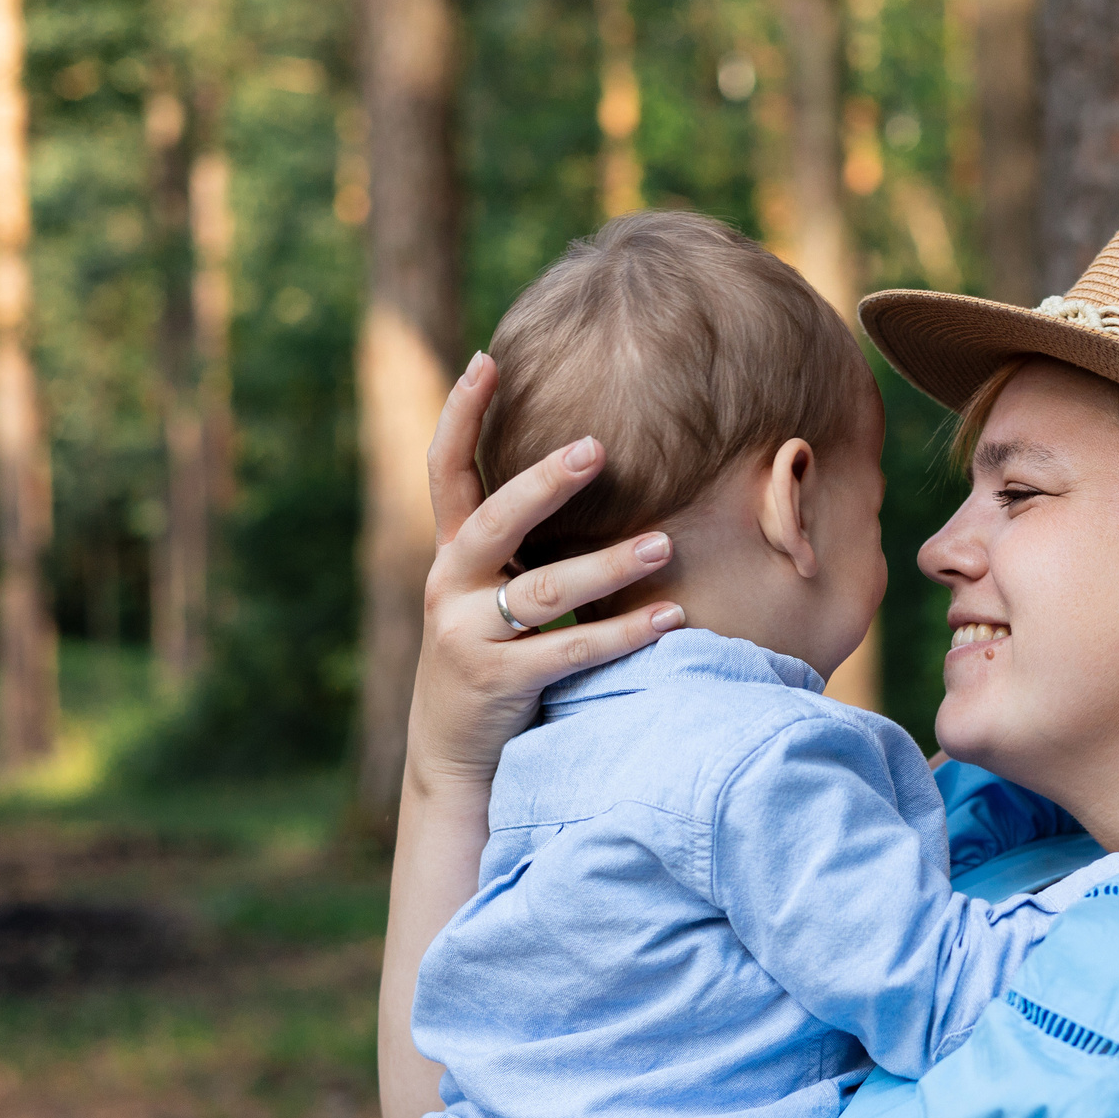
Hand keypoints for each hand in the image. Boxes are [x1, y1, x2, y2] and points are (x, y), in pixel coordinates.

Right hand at [405, 354, 684, 795]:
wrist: (459, 759)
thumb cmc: (496, 662)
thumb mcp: (496, 597)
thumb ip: (526, 548)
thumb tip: (592, 475)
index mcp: (451, 555)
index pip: (446, 470)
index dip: (461, 414)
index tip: (490, 358)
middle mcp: (450, 586)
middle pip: (494, 519)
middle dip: (545, 483)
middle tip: (598, 449)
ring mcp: (466, 636)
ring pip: (543, 590)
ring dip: (608, 566)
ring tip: (664, 543)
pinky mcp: (496, 683)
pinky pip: (569, 651)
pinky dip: (624, 634)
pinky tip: (671, 618)